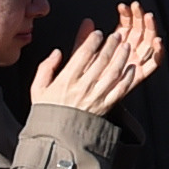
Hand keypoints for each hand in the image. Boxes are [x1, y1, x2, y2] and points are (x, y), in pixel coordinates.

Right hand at [29, 2, 162, 117]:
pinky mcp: (106, 106)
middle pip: (101, 60)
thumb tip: (57, 52)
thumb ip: (46, 67)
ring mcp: (96, 96)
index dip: (92, 41)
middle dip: (111, 45)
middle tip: (116, 35)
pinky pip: (120, 89)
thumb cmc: (47, 110)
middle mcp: (83, 86)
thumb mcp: (38, 88)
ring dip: (121, 57)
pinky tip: (131, 68)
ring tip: (126, 47)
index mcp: (66, 80)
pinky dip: (127, 77)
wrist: (57, 135)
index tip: (98, 33)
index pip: (82, 54)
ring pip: (113, 72)